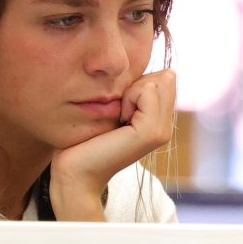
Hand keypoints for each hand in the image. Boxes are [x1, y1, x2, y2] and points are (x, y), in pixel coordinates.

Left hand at [48, 69, 176, 220]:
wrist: (76, 171)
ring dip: (132, 91)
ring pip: (159, 81)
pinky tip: (118, 119)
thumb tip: (151, 72)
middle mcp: (166, 127)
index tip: (120, 106)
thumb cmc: (86, 139)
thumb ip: (134, 93)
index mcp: (159, 122)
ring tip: (118, 116)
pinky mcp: (151, 132)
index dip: (140, 82)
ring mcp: (161, 131)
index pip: (165, 78)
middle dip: (138, 84)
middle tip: (119, 111)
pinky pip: (148, 91)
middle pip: (166, 77)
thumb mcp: (115, 109)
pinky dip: (128, 97)